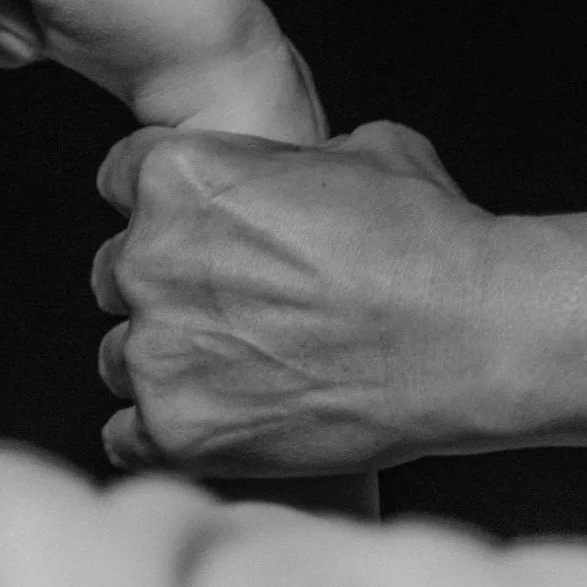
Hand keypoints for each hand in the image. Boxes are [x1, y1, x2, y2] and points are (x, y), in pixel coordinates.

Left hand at [91, 119, 503, 475]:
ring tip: (246, 366)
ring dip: (170, 358)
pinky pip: (127, 435)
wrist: (472, 335)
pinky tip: (225, 416)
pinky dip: (169, 429)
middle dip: (167, 283)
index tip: (209, 226)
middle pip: (115, 270)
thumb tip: (289, 173)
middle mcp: (149, 259)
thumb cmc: (425, 237)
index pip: (120, 179)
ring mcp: (159, 351)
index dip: (170, 202)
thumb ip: (287, 160)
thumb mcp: (360, 150)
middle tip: (239, 302)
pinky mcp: (178, 432)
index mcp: (179, 176)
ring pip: (122, 355)